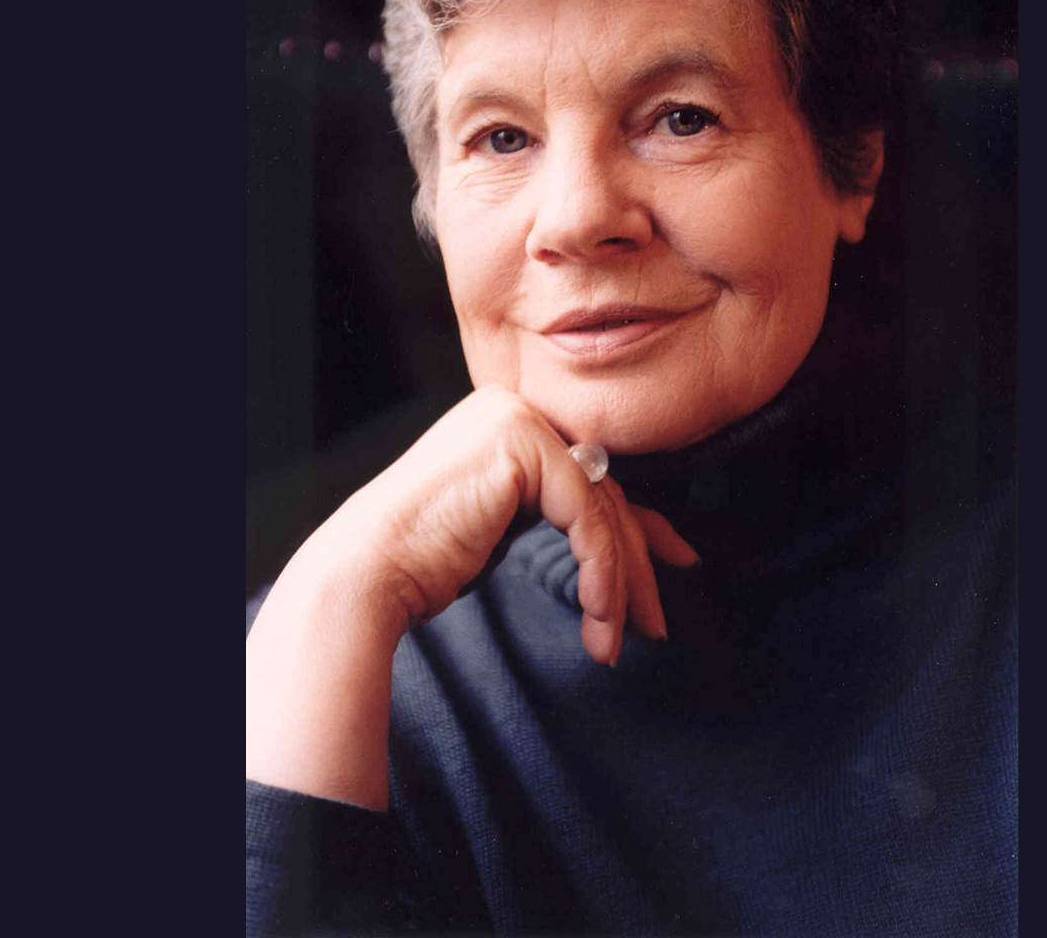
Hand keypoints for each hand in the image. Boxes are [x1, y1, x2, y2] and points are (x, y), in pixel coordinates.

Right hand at [246, 385, 696, 805]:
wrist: (370, 569)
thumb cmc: (425, 559)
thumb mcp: (508, 526)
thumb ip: (557, 511)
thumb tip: (624, 529)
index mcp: (511, 421)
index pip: (593, 476)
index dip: (639, 526)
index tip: (675, 563)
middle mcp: (517, 409)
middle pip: (605, 491)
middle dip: (638, 563)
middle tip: (655, 622)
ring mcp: (521, 419)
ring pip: (603, 508)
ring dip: (616, 585)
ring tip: (616, 638)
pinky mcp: (525, 444)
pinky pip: (588, 517)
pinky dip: (600, 575)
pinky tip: (597, 619)